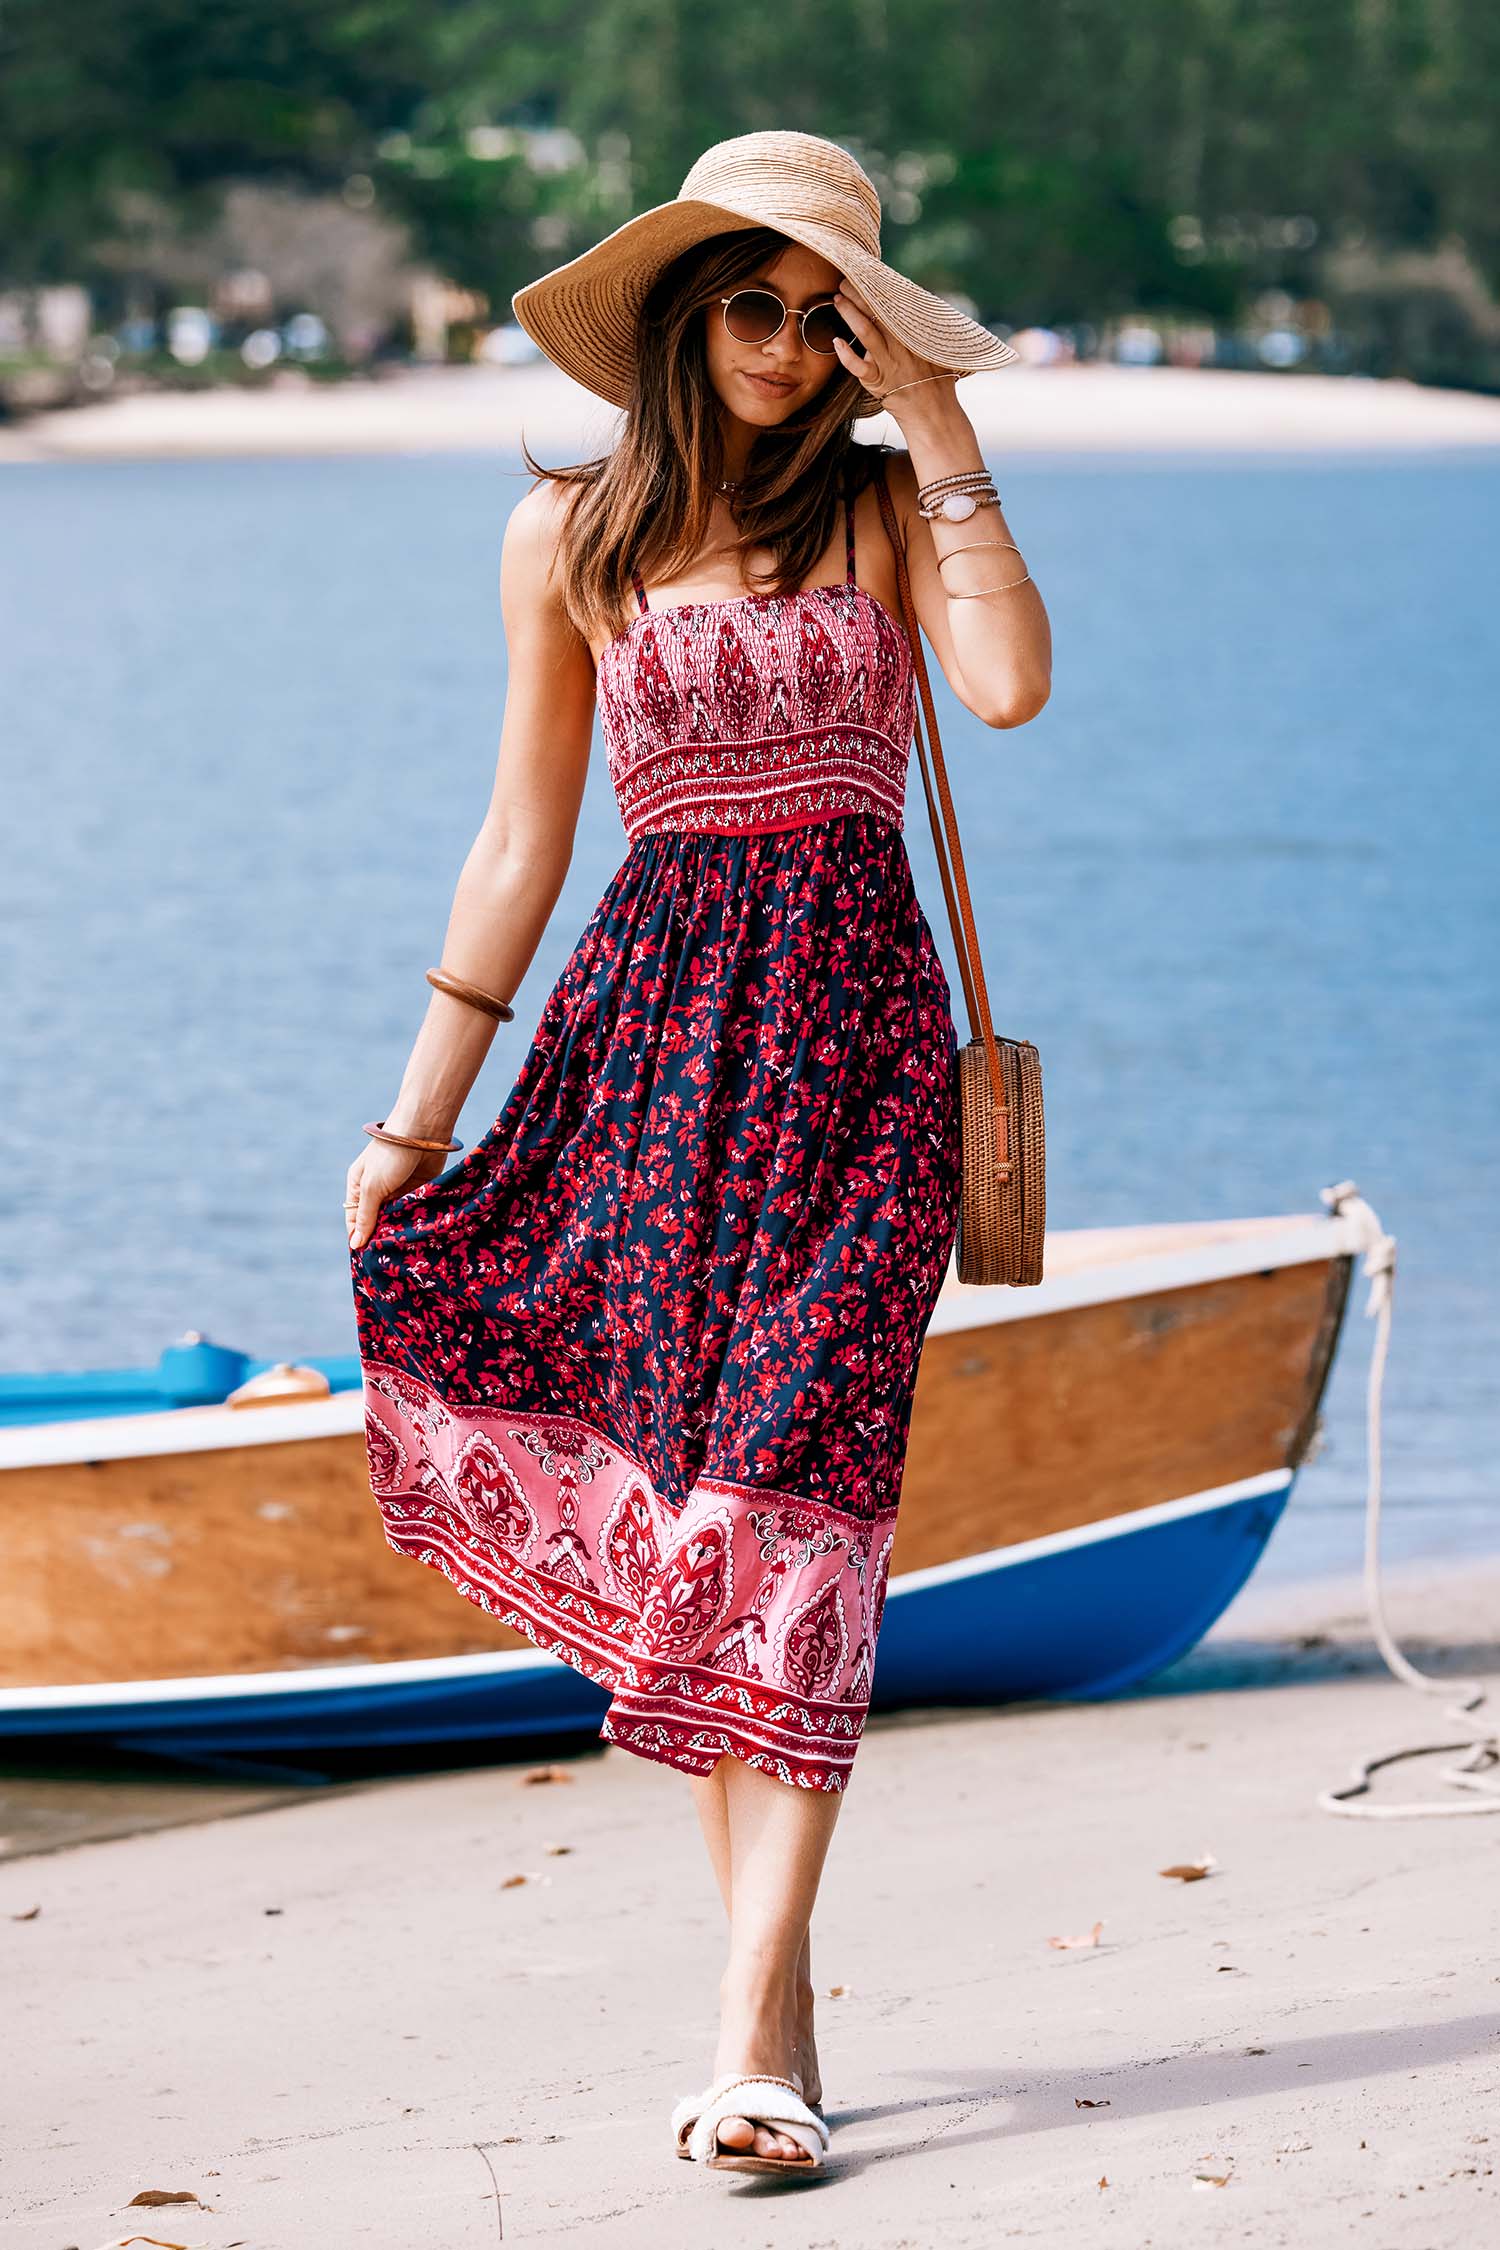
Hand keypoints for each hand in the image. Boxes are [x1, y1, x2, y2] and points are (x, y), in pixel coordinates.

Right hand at [345, 1140, 446, 1249]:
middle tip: (390, 1259)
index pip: (355, 1221)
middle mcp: (378, 1191)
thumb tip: (354, 1245)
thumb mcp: (372, 1187)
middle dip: (383, 1237)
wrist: (422, 1130)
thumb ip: (366, 1216)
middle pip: (377, 1223)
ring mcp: (399, 1191)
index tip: (368, 1260)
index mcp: (358, 1188)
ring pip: (397, 1220)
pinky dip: (416, 1223)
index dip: (360, 1239)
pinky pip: (415, 1212)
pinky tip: (420, 1237)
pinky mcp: (419, 1190)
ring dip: (401, 1231)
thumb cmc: (390, 1155)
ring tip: (405, 1251)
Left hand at [831, 283, 959, 417]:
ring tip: (837, 300)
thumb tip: (922, 304)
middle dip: (859, 294)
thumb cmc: (935, 380)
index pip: (894, 304)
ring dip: (849, 314)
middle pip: (877, 312)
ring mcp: (889, 363)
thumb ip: (927, 327)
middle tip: (844, 281)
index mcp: (914, 334)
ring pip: (866, 332)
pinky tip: (836, 341)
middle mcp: (901, 344)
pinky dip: (846, 354)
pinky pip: (859, 366)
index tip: (866, 274)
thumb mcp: (937, 348)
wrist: (934, 413)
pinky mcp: (878, 382)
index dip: (878, 288)